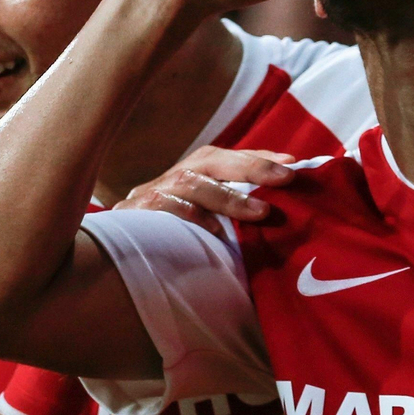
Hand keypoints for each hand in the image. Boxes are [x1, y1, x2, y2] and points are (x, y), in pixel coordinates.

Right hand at [114, 146, 296, 234]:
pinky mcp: (134, 215)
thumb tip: (284, 199)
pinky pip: (164, 209)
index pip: (229, 157)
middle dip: (251, 167)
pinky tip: (215, 231)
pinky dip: (192, 217)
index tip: (293, 164)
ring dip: (228, 196)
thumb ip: (238, 206)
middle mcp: (173, 177)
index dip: (260, 158)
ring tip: (260, 211)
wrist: (120, 257)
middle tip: (285, 178)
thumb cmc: (178, 239)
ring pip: (191, 183)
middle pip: (211, 161)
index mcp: (192, 172)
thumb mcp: (211, 220)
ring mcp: (152, 193)